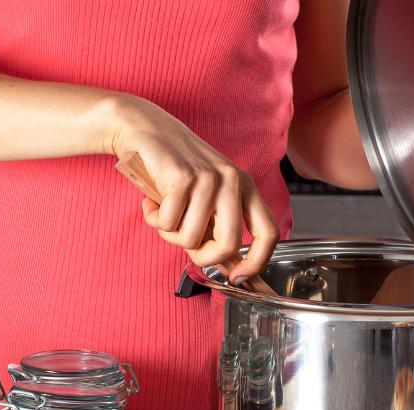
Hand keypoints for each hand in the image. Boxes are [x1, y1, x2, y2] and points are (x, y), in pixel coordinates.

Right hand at [108, 96, 280, 279]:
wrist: (145, 129)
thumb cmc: (174, 168)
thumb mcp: (206, 197)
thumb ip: (218, 228)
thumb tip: (231, 269)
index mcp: (244, 187)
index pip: (268, 233)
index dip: (257, 263)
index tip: (238, 277)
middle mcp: (232, 181)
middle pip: (228, 245)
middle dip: (202, 257)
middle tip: (186, 247)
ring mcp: (208, 179)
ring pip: (190, 239)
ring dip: (169, 234)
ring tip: (164, 212)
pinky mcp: (182, 178)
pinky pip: (168, 223)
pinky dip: (154, 219)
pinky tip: (152, 202)